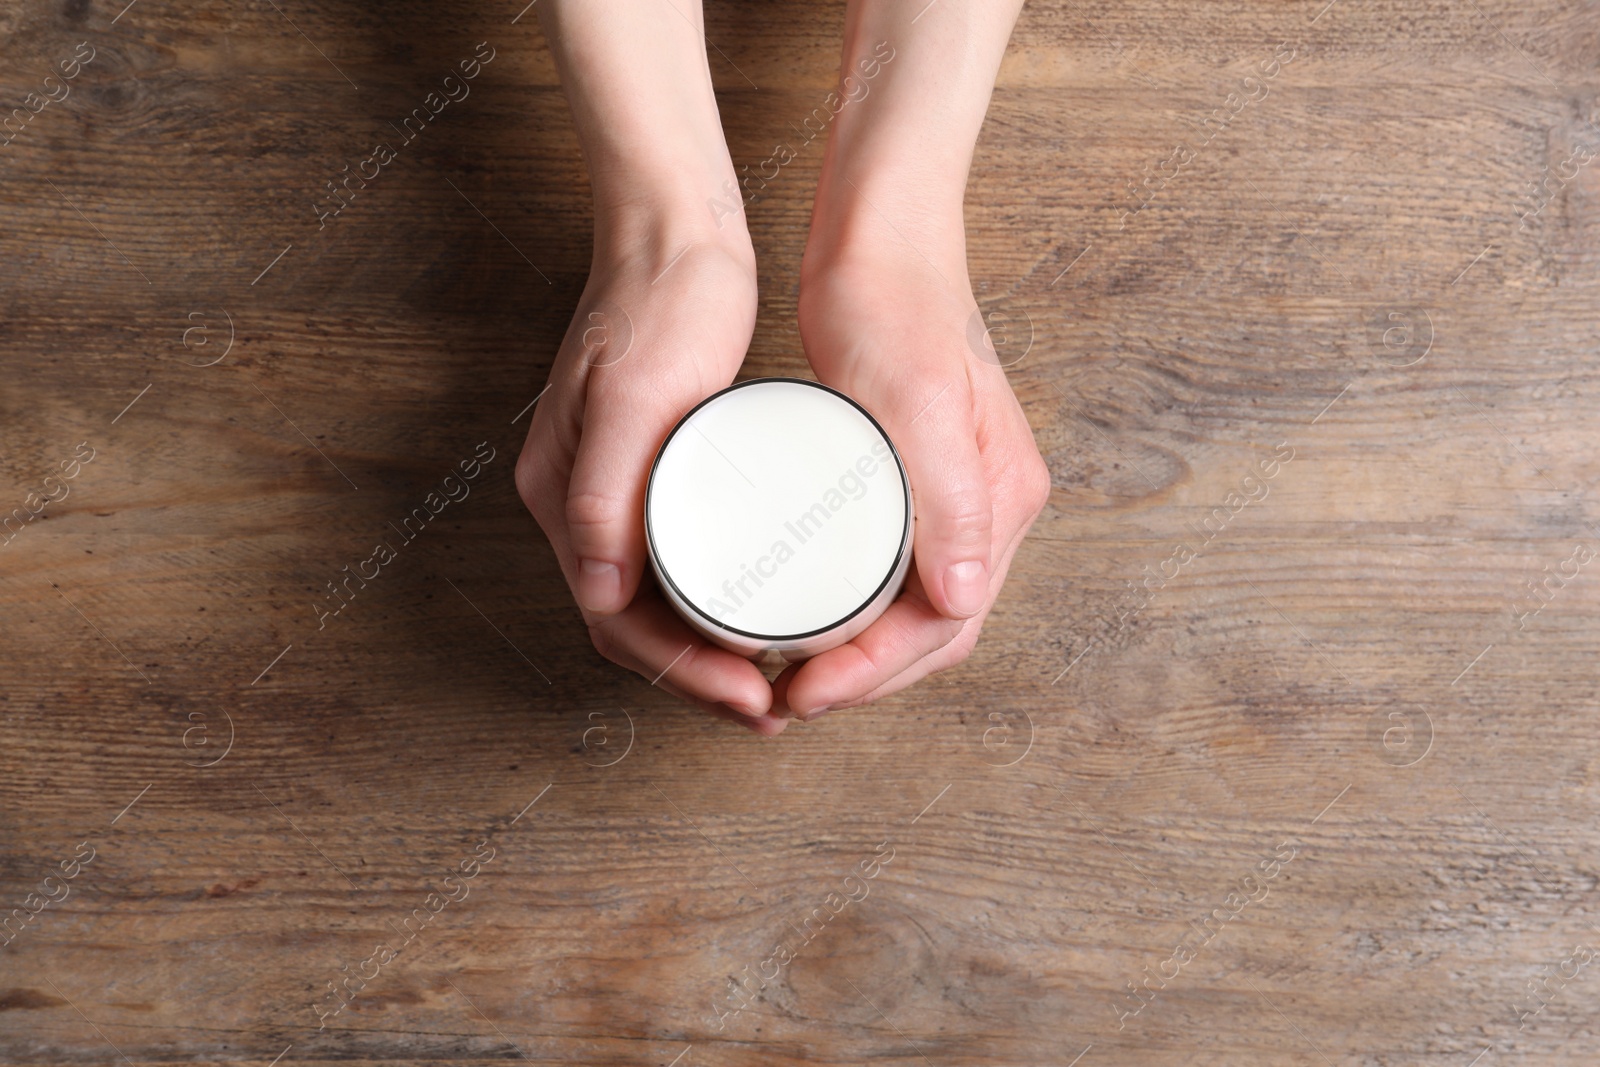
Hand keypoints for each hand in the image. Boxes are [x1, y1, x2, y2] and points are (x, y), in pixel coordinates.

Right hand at [514, 227, 789, 735]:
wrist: (672, 230)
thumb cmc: (660, 300)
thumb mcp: (638, 392)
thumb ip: (606, 489)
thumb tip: (602, 591)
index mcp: (565, 494)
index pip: (615, 620)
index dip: (681, 673)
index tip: (751, 697)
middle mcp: (580, 504)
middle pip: (634, 626)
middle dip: (698, 679)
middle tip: (772, 709)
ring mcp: (614, 490)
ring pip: (655, 604)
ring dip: (706, 655)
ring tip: (771, 682)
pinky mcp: (650, 472)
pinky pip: (673, 565)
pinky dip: (710, 608)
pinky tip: (758, 615)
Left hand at [776, 239, 1051, 720]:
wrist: (882, 237)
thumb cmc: (892, 302)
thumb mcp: (914, 399)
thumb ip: (949, 498)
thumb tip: (963, 601)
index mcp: (1001, 497)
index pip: (947, 624)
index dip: (876, 674)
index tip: (808, 693)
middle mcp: (990, 506)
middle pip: (937, 631)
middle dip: (868, 679)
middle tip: (790, 699)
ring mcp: (958, 495)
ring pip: (919, 610)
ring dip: (865, 656)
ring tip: (795, 675)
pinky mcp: (920, 480)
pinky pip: (900, 573)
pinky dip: (862, 613)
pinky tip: (813, 617)